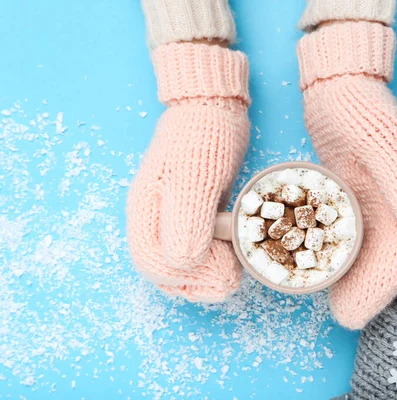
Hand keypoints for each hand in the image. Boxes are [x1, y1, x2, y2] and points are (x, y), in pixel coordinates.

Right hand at [127, 43, 249, 301]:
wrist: (214, 106)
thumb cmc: (203, 137)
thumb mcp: (196, 177)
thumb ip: (187, 221)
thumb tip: (182, 266)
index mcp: (147, 211)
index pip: (153, 263)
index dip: (186, 279)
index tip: (222, 275)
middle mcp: (155, 218)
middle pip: (165, 269)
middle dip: (198, 283)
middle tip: (232, 281)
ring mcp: (173, 215)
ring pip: (182, 261)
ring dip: (206, 275)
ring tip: (235, 273)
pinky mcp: (193, 211)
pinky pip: (197, 246)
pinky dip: (214, 258)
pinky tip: (235, 257)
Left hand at [298, 22, 396, 328]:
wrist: (339, 87)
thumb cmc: (359, 107)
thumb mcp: (378, 134)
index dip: (382, 285)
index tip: (356, 314)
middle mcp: (394, 202)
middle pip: (386, 257)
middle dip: (369, 292)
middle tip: (344, 319)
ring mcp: (374, 201)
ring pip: (370, 251)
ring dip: (356, 281)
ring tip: (335, 307)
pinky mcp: (353, 198)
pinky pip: (352, 236)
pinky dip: (342, 258)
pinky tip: (323, 271)